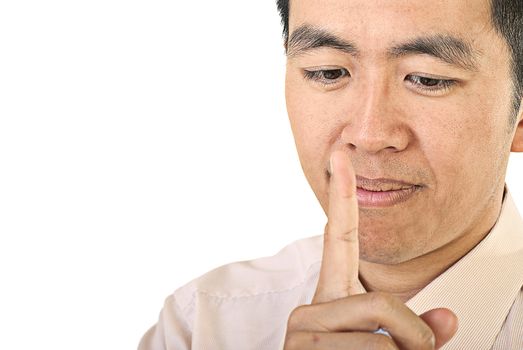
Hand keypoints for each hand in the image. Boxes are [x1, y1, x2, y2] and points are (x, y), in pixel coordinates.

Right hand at [283, 150, 457, 348]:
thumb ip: (415, 330)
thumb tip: (448, 318)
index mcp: (331, 298)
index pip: (339, 237)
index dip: (341, 196)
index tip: (341, 156)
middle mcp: (311, 309)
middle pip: (381, 303)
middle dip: (414, 336)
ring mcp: (302, 332)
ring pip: (379, 338)